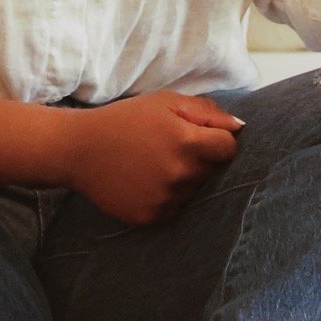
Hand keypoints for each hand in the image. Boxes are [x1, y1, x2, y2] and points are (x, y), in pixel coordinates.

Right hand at [59, 91, 244, 224]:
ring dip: (184, 180)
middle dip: (201, 159)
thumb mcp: (166, 102)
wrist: (80, 150)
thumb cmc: (126, 119)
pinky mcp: (152, 218)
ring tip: (156, 164)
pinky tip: (146, 181)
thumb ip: (207, 112)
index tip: (203, 137)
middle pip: (212, 171)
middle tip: (171, 148)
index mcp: (188, 142)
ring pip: (194, 191)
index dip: (219, 141)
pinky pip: (175, 208)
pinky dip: (167, 197)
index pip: (229, 149)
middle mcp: (181, 174)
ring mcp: (166, 199)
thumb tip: (239, 128)